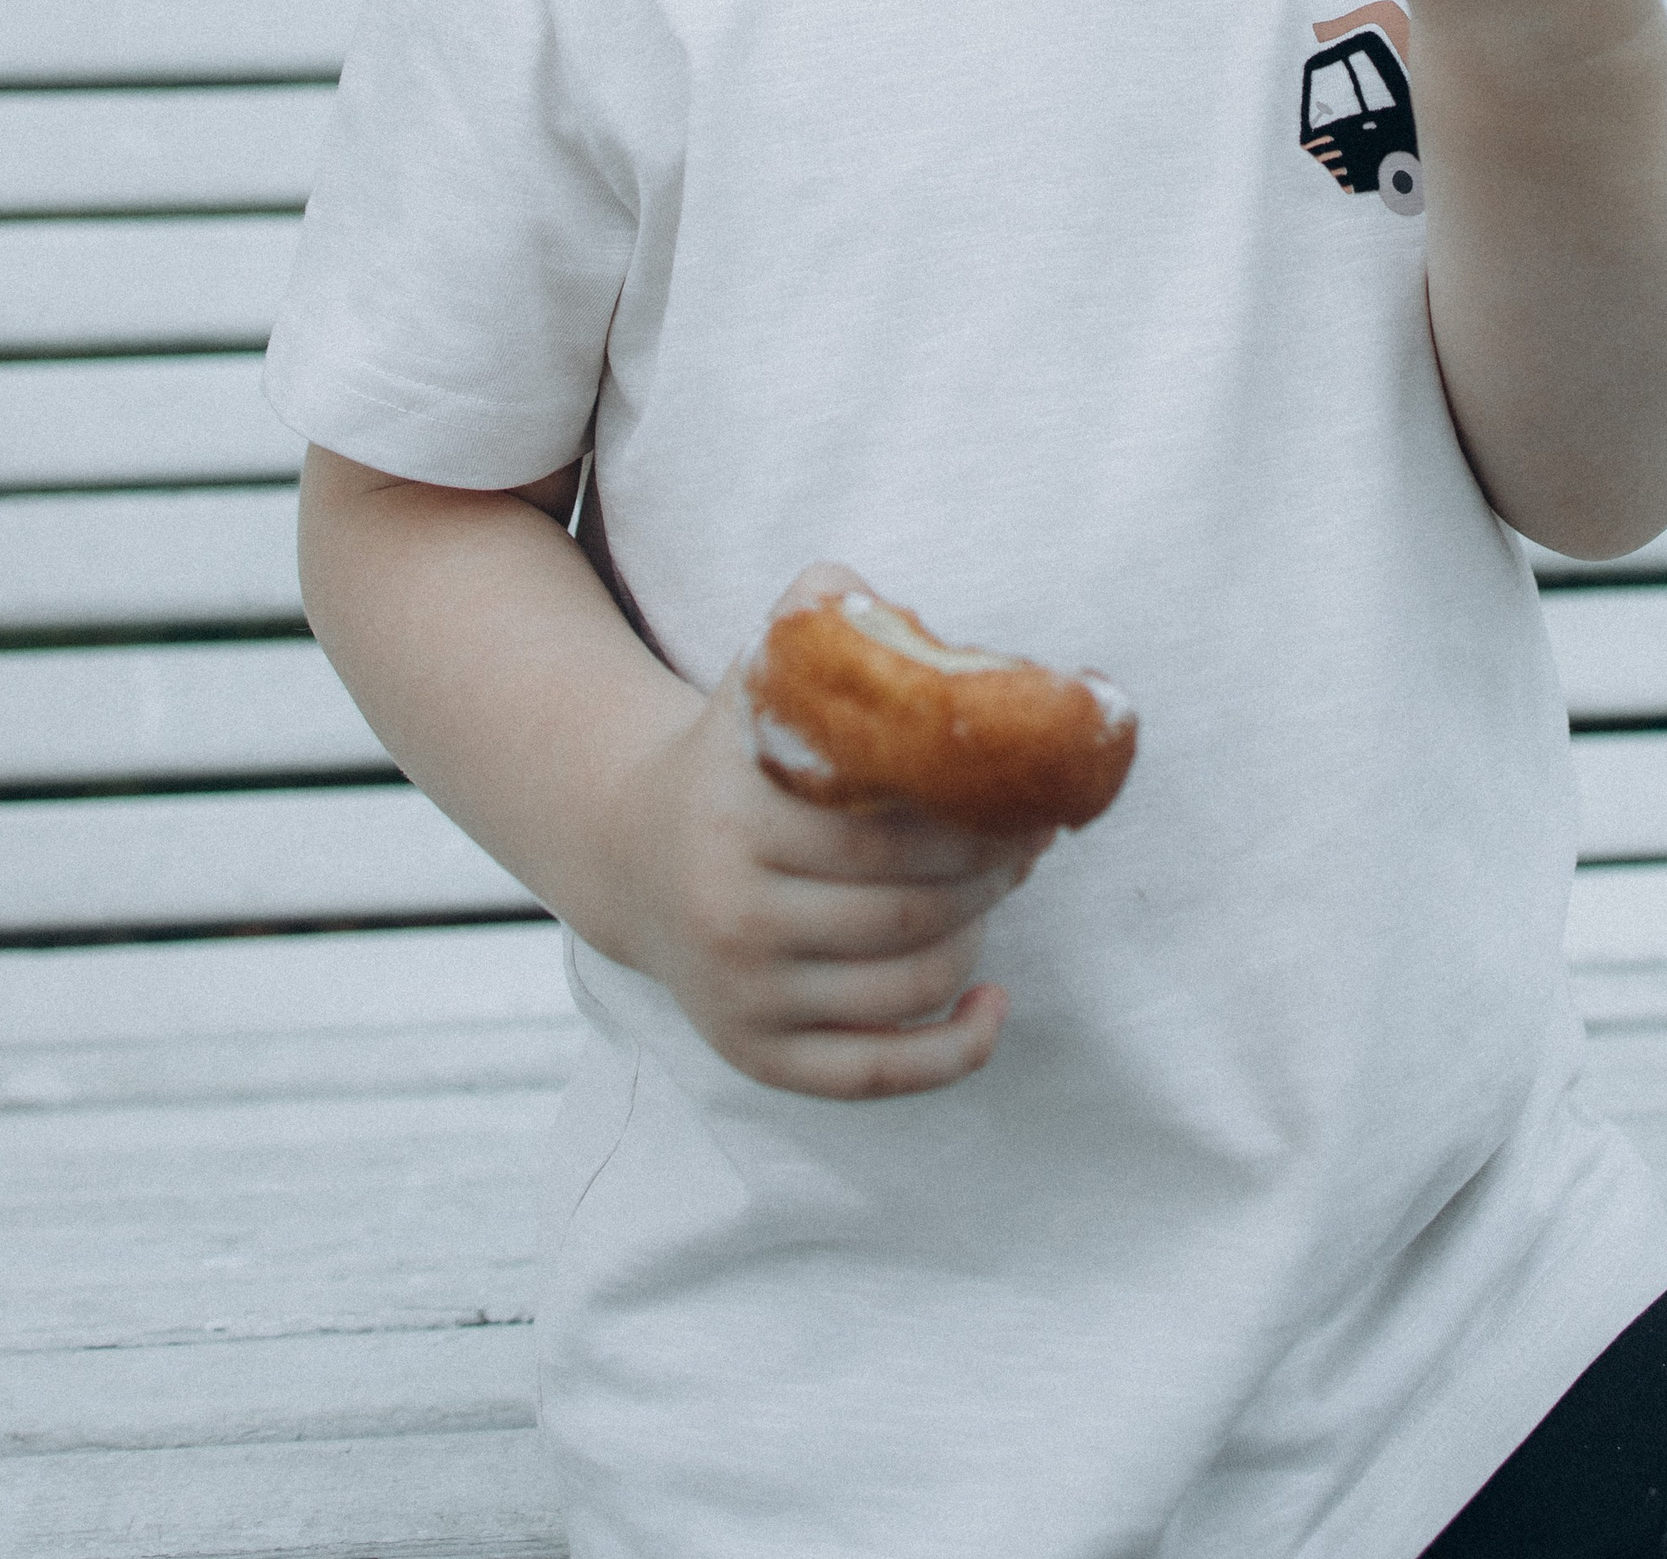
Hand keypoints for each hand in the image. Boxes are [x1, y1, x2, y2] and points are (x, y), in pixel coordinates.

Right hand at [617, 564, 1052, 1099]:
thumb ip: (816, 612)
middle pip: (908, 910)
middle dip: (994, 873)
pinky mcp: (756, 1056)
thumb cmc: (734, 756)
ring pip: (905, 986)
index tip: (1027, 794)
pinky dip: (951, 1052)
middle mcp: (732, 915)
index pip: (888, 831)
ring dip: (980, 937)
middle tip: (1035, 838)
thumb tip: (870, 592)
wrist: (631, 852)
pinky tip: (993, 1004)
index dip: (980, 818)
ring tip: (1004, 889)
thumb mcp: (759, 675)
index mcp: (736, 817)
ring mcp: (742, 996)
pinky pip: (876, 1074)